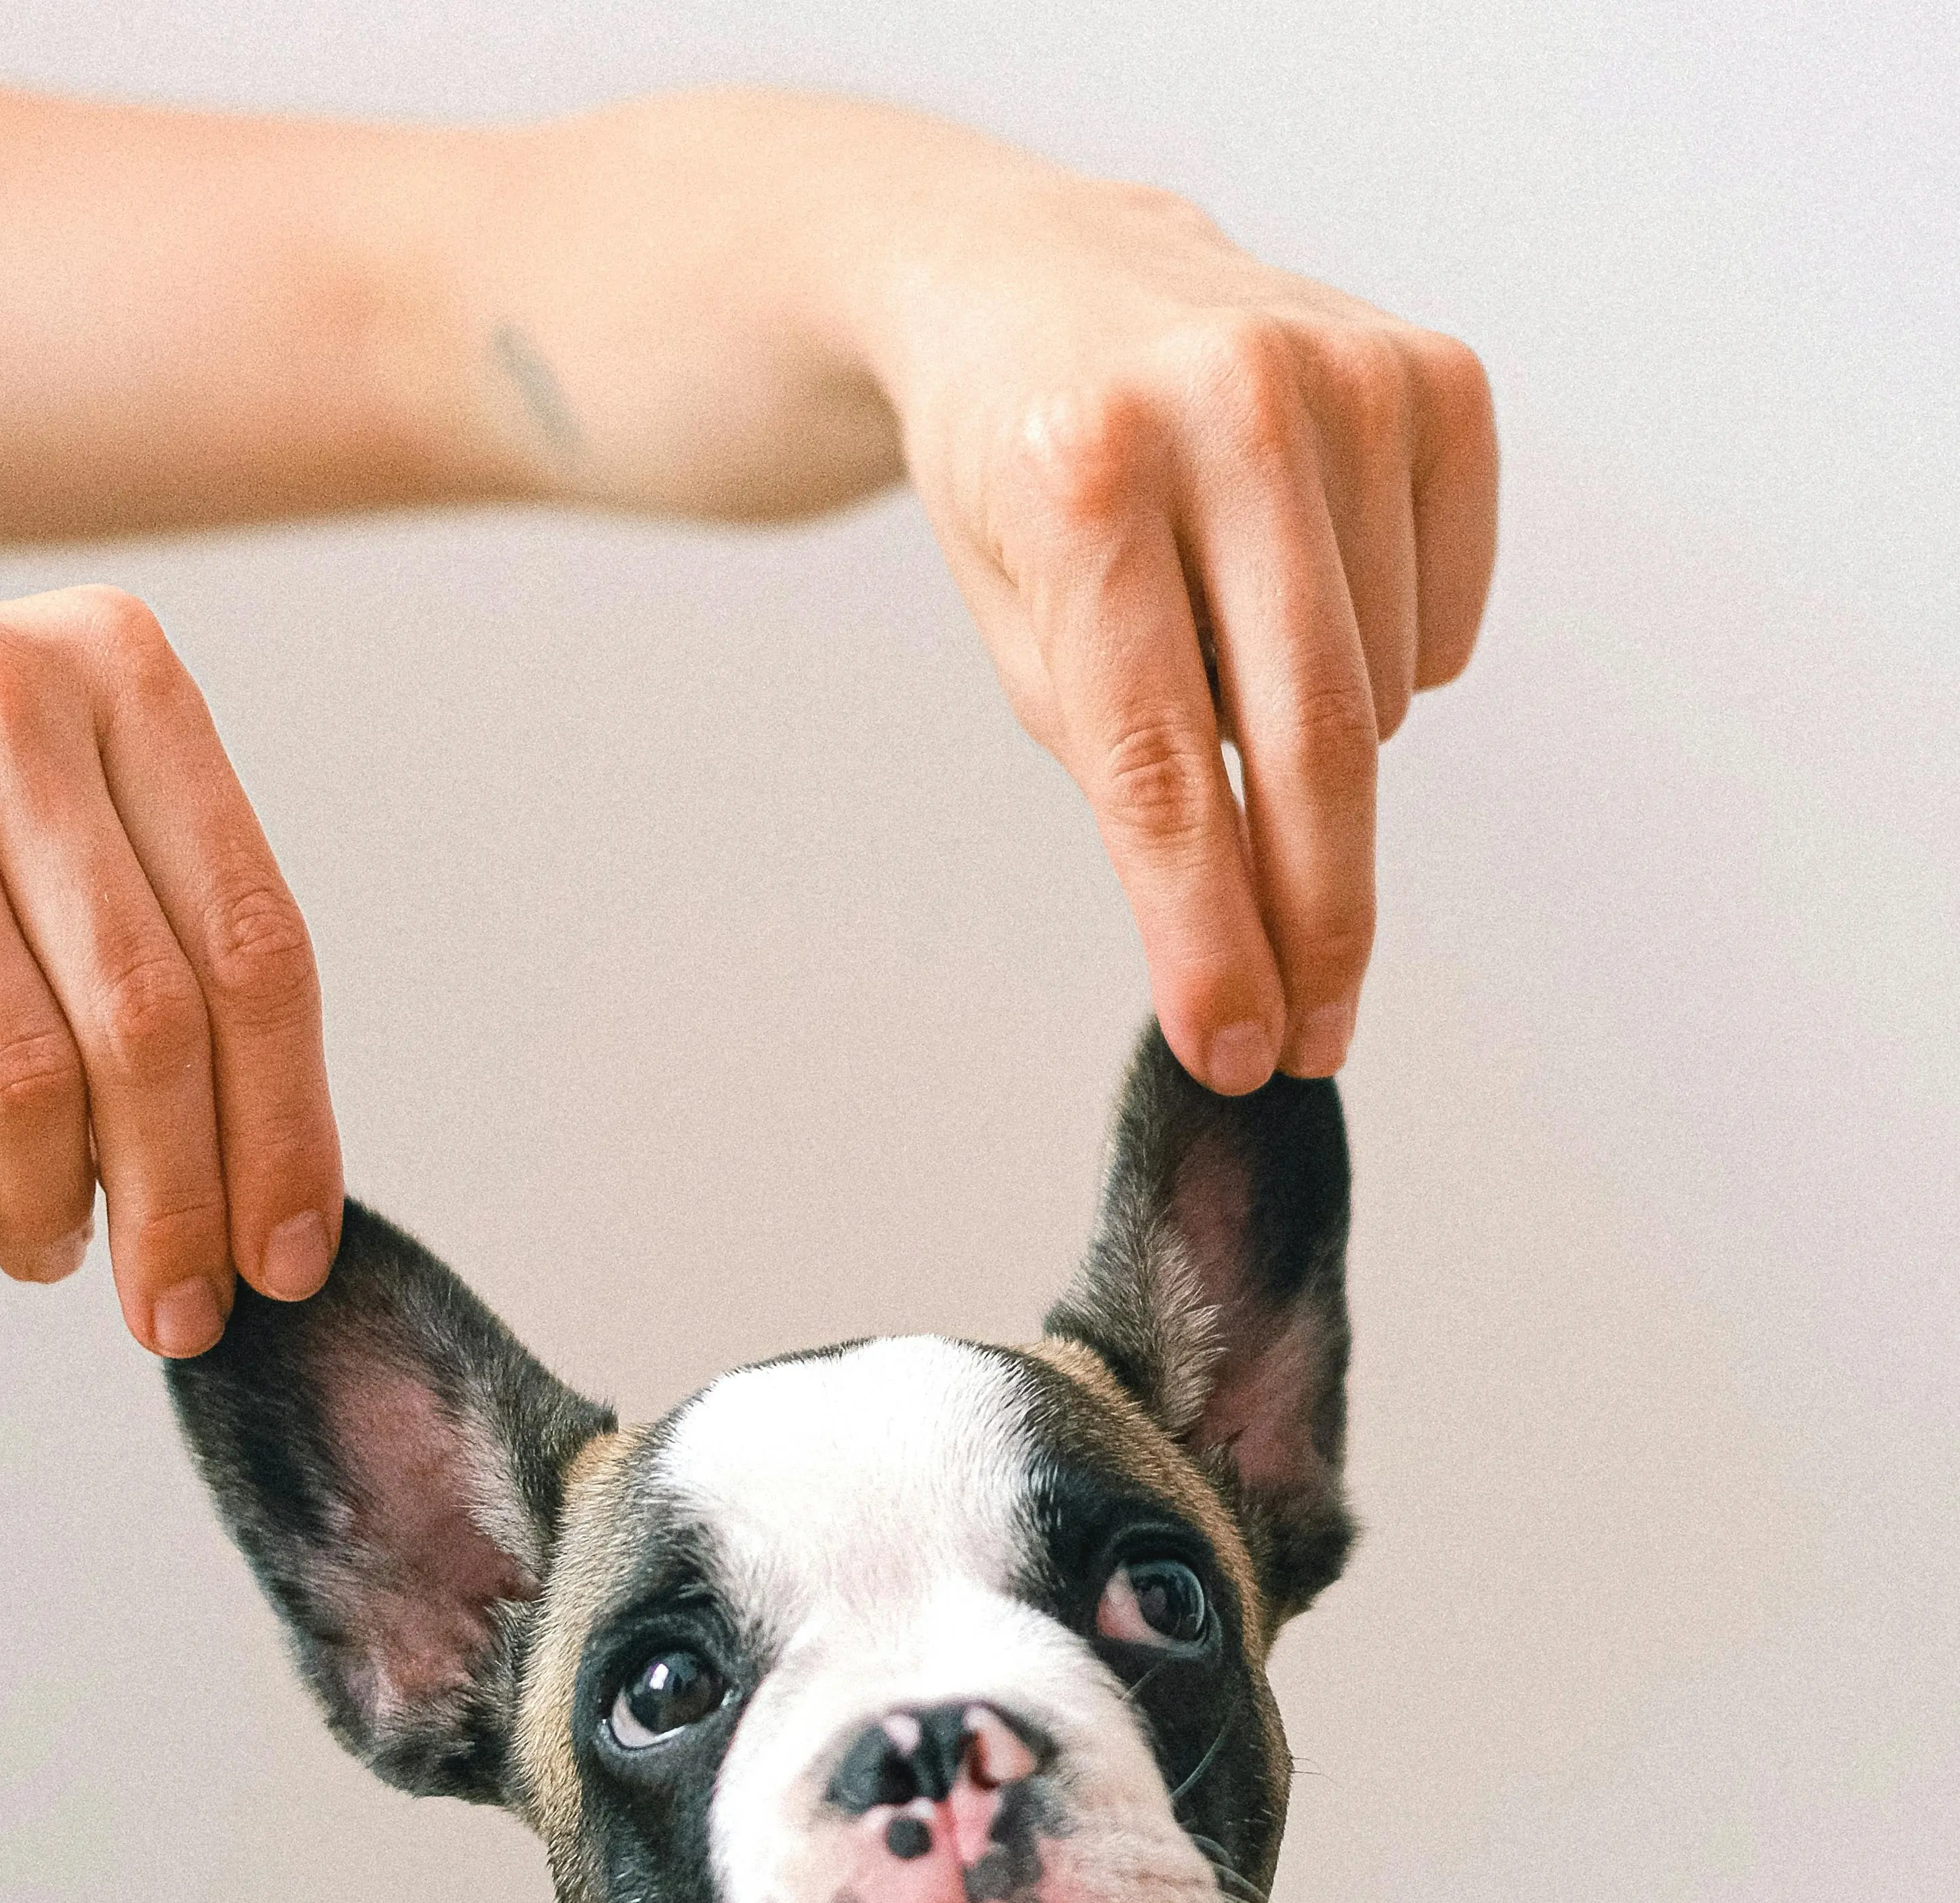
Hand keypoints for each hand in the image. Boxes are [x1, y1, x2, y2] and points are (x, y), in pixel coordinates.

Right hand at [0, 585, 341, 1350]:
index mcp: (127, 677)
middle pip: (151, 1021)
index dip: (286, 1131)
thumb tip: (274, 1200)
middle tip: (179, 1307)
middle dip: (178, 1202)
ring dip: (52, 1205)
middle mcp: (8, 697)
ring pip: (23, 1067)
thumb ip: (183, 948)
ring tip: (54, 1252)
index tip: (289, 1260)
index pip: (257, 951)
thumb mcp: (85, 811)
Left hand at [878, 171, 1497, 1088]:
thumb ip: (1130, 771)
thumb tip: (1249, 947)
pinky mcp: (1436, 375)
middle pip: (1308, 740)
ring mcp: (1348, 373)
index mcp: (1082, 476)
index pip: (1160, 765)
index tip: (1241, 1051)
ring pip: (1380, 695)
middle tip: (1315, 1033)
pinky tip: (1308, 591)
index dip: (1207, 933)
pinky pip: (1448, 621)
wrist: (1035, 282)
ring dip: (1317, 748)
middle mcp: (1225, 404)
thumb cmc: (1024, 482)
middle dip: (1315, 919)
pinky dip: (1391, 660)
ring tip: (1231, 654)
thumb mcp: (1024, 633)